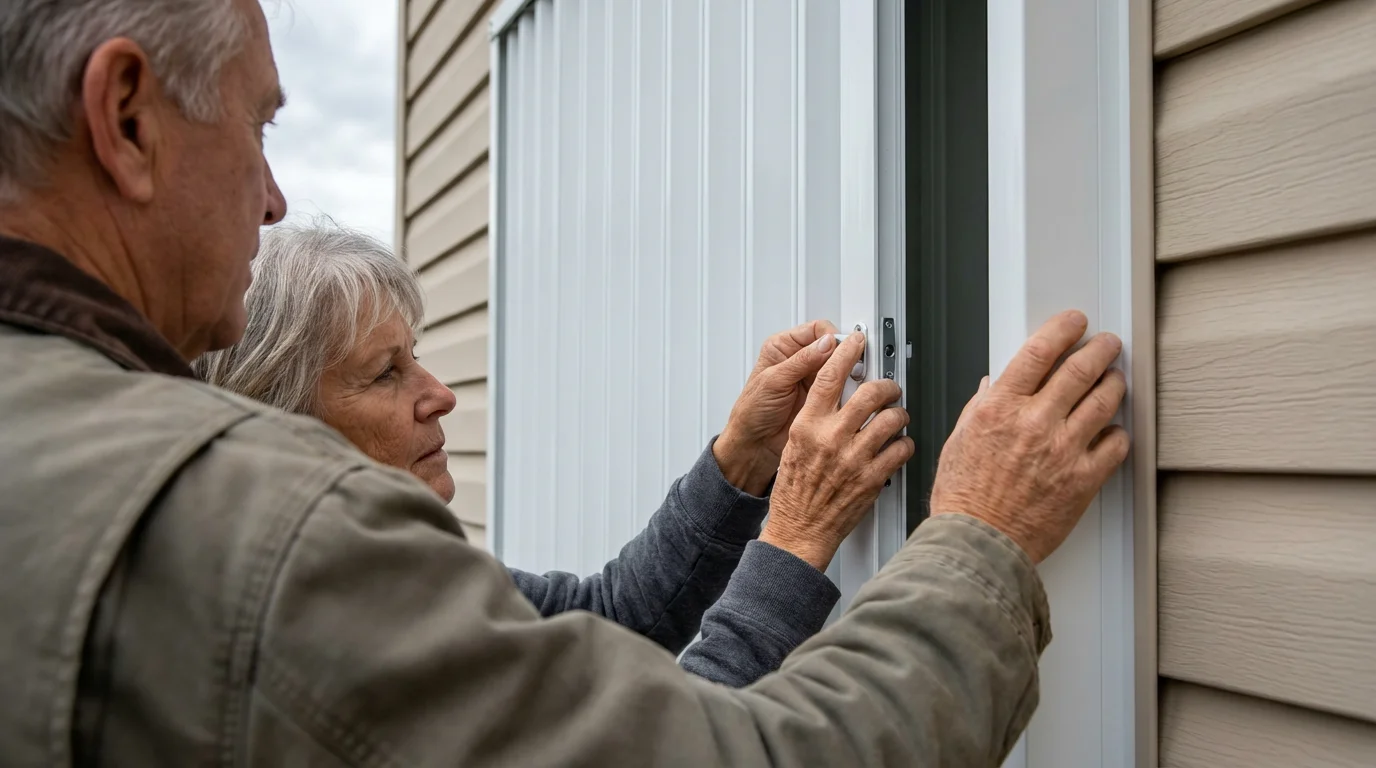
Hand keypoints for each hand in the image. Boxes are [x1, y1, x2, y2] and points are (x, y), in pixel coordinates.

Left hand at [714, 320, 841, 494]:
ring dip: (847, 374)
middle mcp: (799, 359)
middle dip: (844, 357)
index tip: (841, 350)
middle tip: (851, 368)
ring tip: (849, 383)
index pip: (817, 330)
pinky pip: (841, 387)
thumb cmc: (753, 412)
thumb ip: (801, 361)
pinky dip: (847, 390)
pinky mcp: (821, 396)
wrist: (755, 443)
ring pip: (839, 367)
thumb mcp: (774, 381)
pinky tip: (845, 395)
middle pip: (832, 347)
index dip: (832, 338)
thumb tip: (826, 344)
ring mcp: (811, 378)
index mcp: (783, 347)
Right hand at [758, 332, 914, 569]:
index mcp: (807, 426)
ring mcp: (854, 459)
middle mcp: (831, 439)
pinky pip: (902, 449)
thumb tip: (834, 398)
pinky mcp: (873, 478)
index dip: (846, 352)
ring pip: (892, 419)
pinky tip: (899, 446)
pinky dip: (905, 445)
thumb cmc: (795, 495)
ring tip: (897, 418)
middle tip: (890, 388)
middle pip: (870, 393)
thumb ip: (814, 420)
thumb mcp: (794, 447)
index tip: (856, 342)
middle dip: (887, 386)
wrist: (799, 531)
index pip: (828, 376)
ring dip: (899, 415)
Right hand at [928, 310, 1129, 563]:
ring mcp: (1064, 451)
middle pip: (1080, 369)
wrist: (979, 542)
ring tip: (1115, 378)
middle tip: (1106, 344)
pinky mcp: (1084, 480)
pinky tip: (1112, 430)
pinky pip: (1116, 445)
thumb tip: (993, 387)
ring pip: (1104, 401)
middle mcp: (1035, 424)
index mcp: (1000, 409)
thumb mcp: (959, 441)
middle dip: (1099, 349)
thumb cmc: (964, 499)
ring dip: (1114, 383)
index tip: (1074, 323)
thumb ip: (981, 408)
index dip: (1062, 330)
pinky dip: (1118, 432)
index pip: (1039, 352)